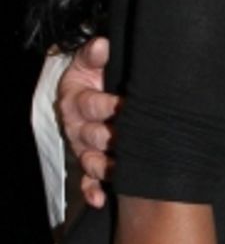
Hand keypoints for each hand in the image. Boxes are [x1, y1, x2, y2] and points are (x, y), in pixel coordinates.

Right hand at [58, 36, 117, 207]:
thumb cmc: (97, 75)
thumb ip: (94, 53)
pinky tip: (100, 198)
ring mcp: (83, 148)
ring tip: (121, 169)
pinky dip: (92, 191)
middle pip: (90, 136)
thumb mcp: (92, 61)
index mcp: (76, 100)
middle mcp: (77, 127)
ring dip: (105, 167)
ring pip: (90, 161)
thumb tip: (102, 44)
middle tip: (130, 139)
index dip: (106, 106)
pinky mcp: (89, 164)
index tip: (124, 104)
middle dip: (110, 138)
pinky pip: (87, 181)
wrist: (95, 88)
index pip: (89, 105)